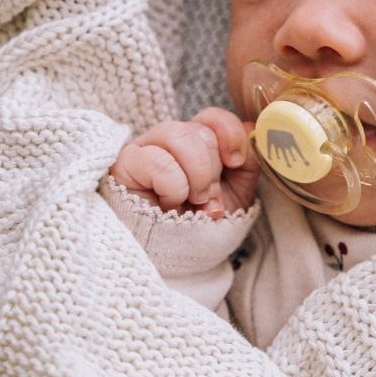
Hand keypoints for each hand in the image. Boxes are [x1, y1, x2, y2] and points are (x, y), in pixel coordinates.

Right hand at [110, 108, 258, 217]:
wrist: (177, 260)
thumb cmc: (203, 224)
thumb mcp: (238, 191)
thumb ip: (248, 158)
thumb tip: (250, 128)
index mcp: (195, 141)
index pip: (212, 117)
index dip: (229, 134)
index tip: (236, 162)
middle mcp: (169, 140)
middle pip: (199, 130)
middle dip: (213, 171)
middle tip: (209, 201)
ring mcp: (145, 149)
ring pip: (179, 135)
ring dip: (196, 176)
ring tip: (194, 202)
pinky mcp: (125, 165)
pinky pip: (158, 160)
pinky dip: (173, 186)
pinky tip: (168, 204)